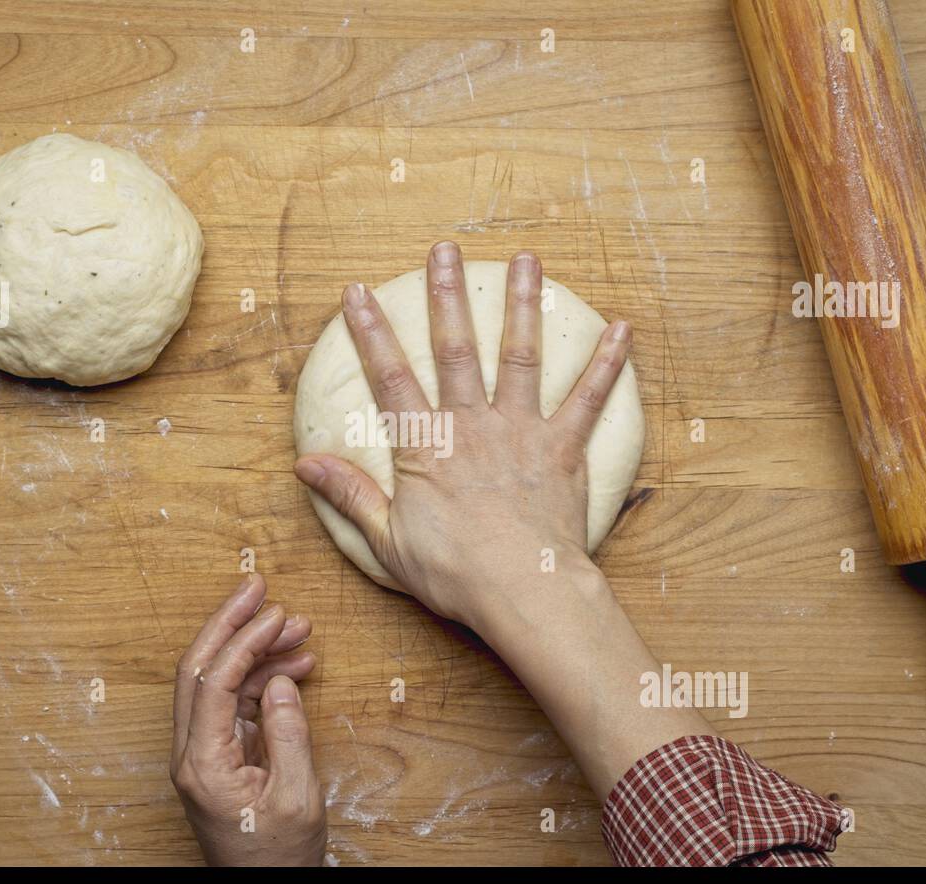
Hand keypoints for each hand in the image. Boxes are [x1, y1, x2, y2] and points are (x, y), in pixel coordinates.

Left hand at [170, 574, 325, 865]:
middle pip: (199, 669)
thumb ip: (289, 735)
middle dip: (229, 624)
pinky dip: (263, 678)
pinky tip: (295, 665)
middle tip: (259, 587)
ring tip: (299, 628)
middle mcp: (192, 754)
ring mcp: (203, 754)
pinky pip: (235, 703)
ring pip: (219, 682)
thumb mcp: (296, 797)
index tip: (274, 612)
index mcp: (202, 764)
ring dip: (256, 650)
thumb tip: (283, 680)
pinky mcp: (220, 756)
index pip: (213, 683)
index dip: (243, 640)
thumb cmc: (278, 858)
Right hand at [293, 241, 630, 627]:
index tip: (357, 293)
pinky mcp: (564, 448)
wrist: (524, 591)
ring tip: (526, 260)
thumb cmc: (455, 573)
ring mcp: (521, 431)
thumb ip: (350, 495)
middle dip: (447, 296)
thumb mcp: (387, 540)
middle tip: (444, 251)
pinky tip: (621, 329)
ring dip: (522, 305)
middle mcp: (472, 426)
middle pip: (456, 349)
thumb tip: (305, 463)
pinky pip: (588, 399)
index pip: (391, 377)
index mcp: (426, 447)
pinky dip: (606, 363)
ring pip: (520, 355)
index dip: (371, 332)